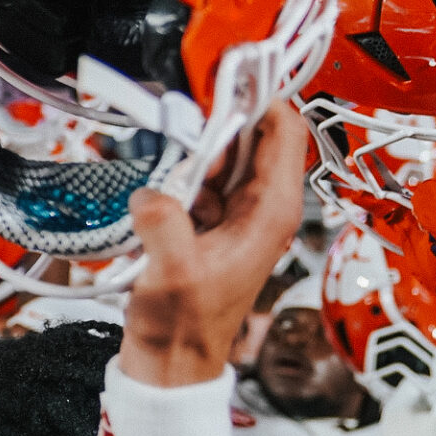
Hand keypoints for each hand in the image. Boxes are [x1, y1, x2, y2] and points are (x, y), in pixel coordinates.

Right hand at [119, 101, 305, 386]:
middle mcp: (262, 208)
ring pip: (224, 154)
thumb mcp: (172, 273)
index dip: (260, 96)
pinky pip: (201, 177)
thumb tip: (150, 192)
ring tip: (164, 137)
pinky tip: (157, 172)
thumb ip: (163, 223)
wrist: (171, 363)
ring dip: (194, 143)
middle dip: (218, 115)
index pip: (284, 131)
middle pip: (253, 135)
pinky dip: (180, 167)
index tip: (226, 73)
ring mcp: (237, 215)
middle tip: (181, 100)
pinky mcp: (211, 223)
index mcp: (271, 212)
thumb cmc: (183, 326)